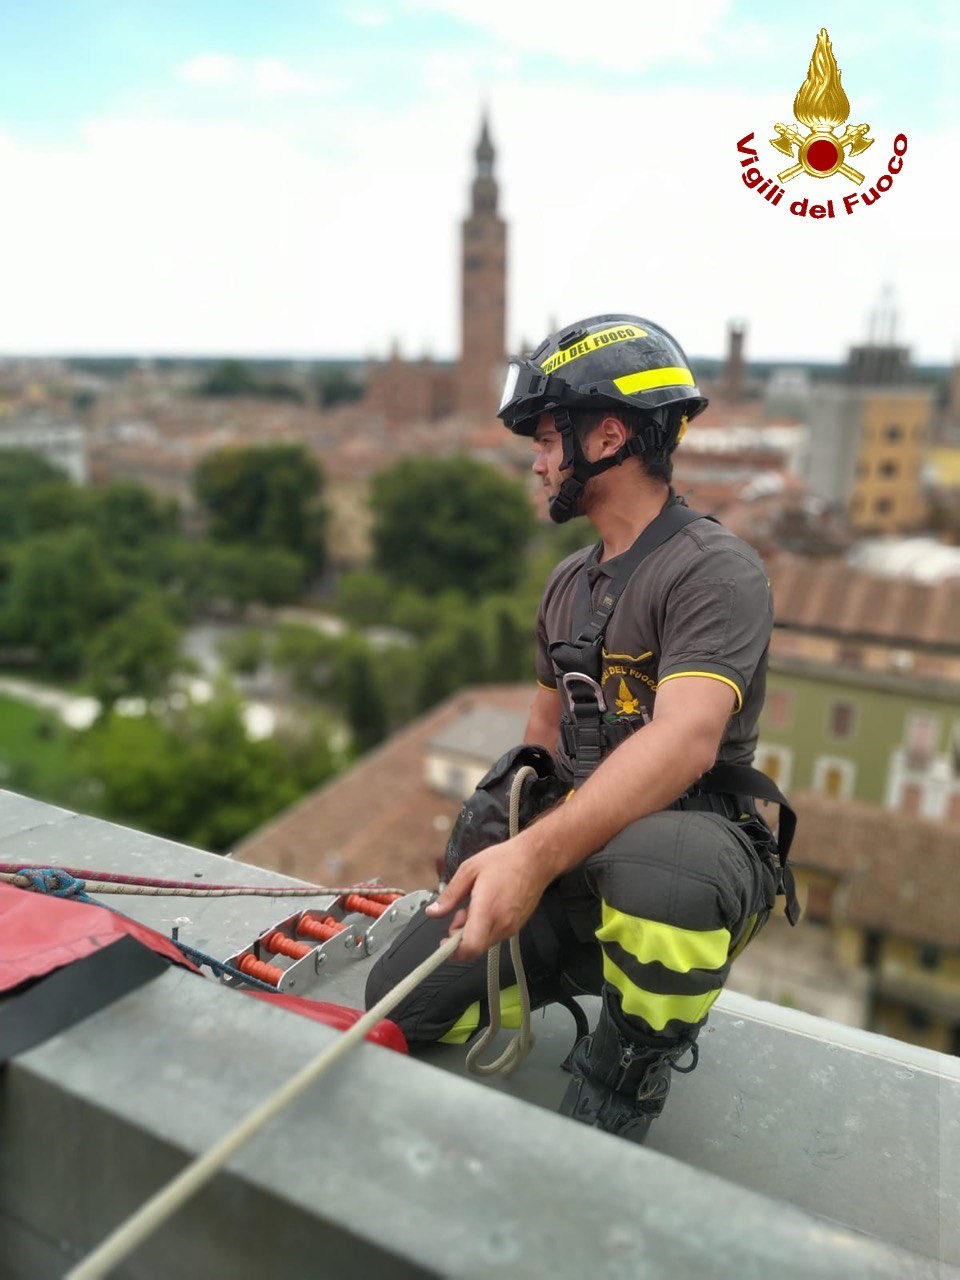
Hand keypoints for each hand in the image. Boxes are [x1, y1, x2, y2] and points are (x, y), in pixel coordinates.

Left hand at [425, 837, 549, 961]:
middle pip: (475, 948)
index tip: (444, 943)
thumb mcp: (469, 870)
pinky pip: (496, 935)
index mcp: (488, 911)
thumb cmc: (504, 860)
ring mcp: (512, 927)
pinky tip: (487, 907)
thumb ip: (450, 895)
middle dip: (460, 937)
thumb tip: (433, 912)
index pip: (471, 947)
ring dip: (473, 931)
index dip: (454, 951)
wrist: (537, 859)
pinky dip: (486, 928)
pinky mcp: (518, 926)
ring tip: (475, 905)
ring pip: (485, 942)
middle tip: (459, 914)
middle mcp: (501, 924)